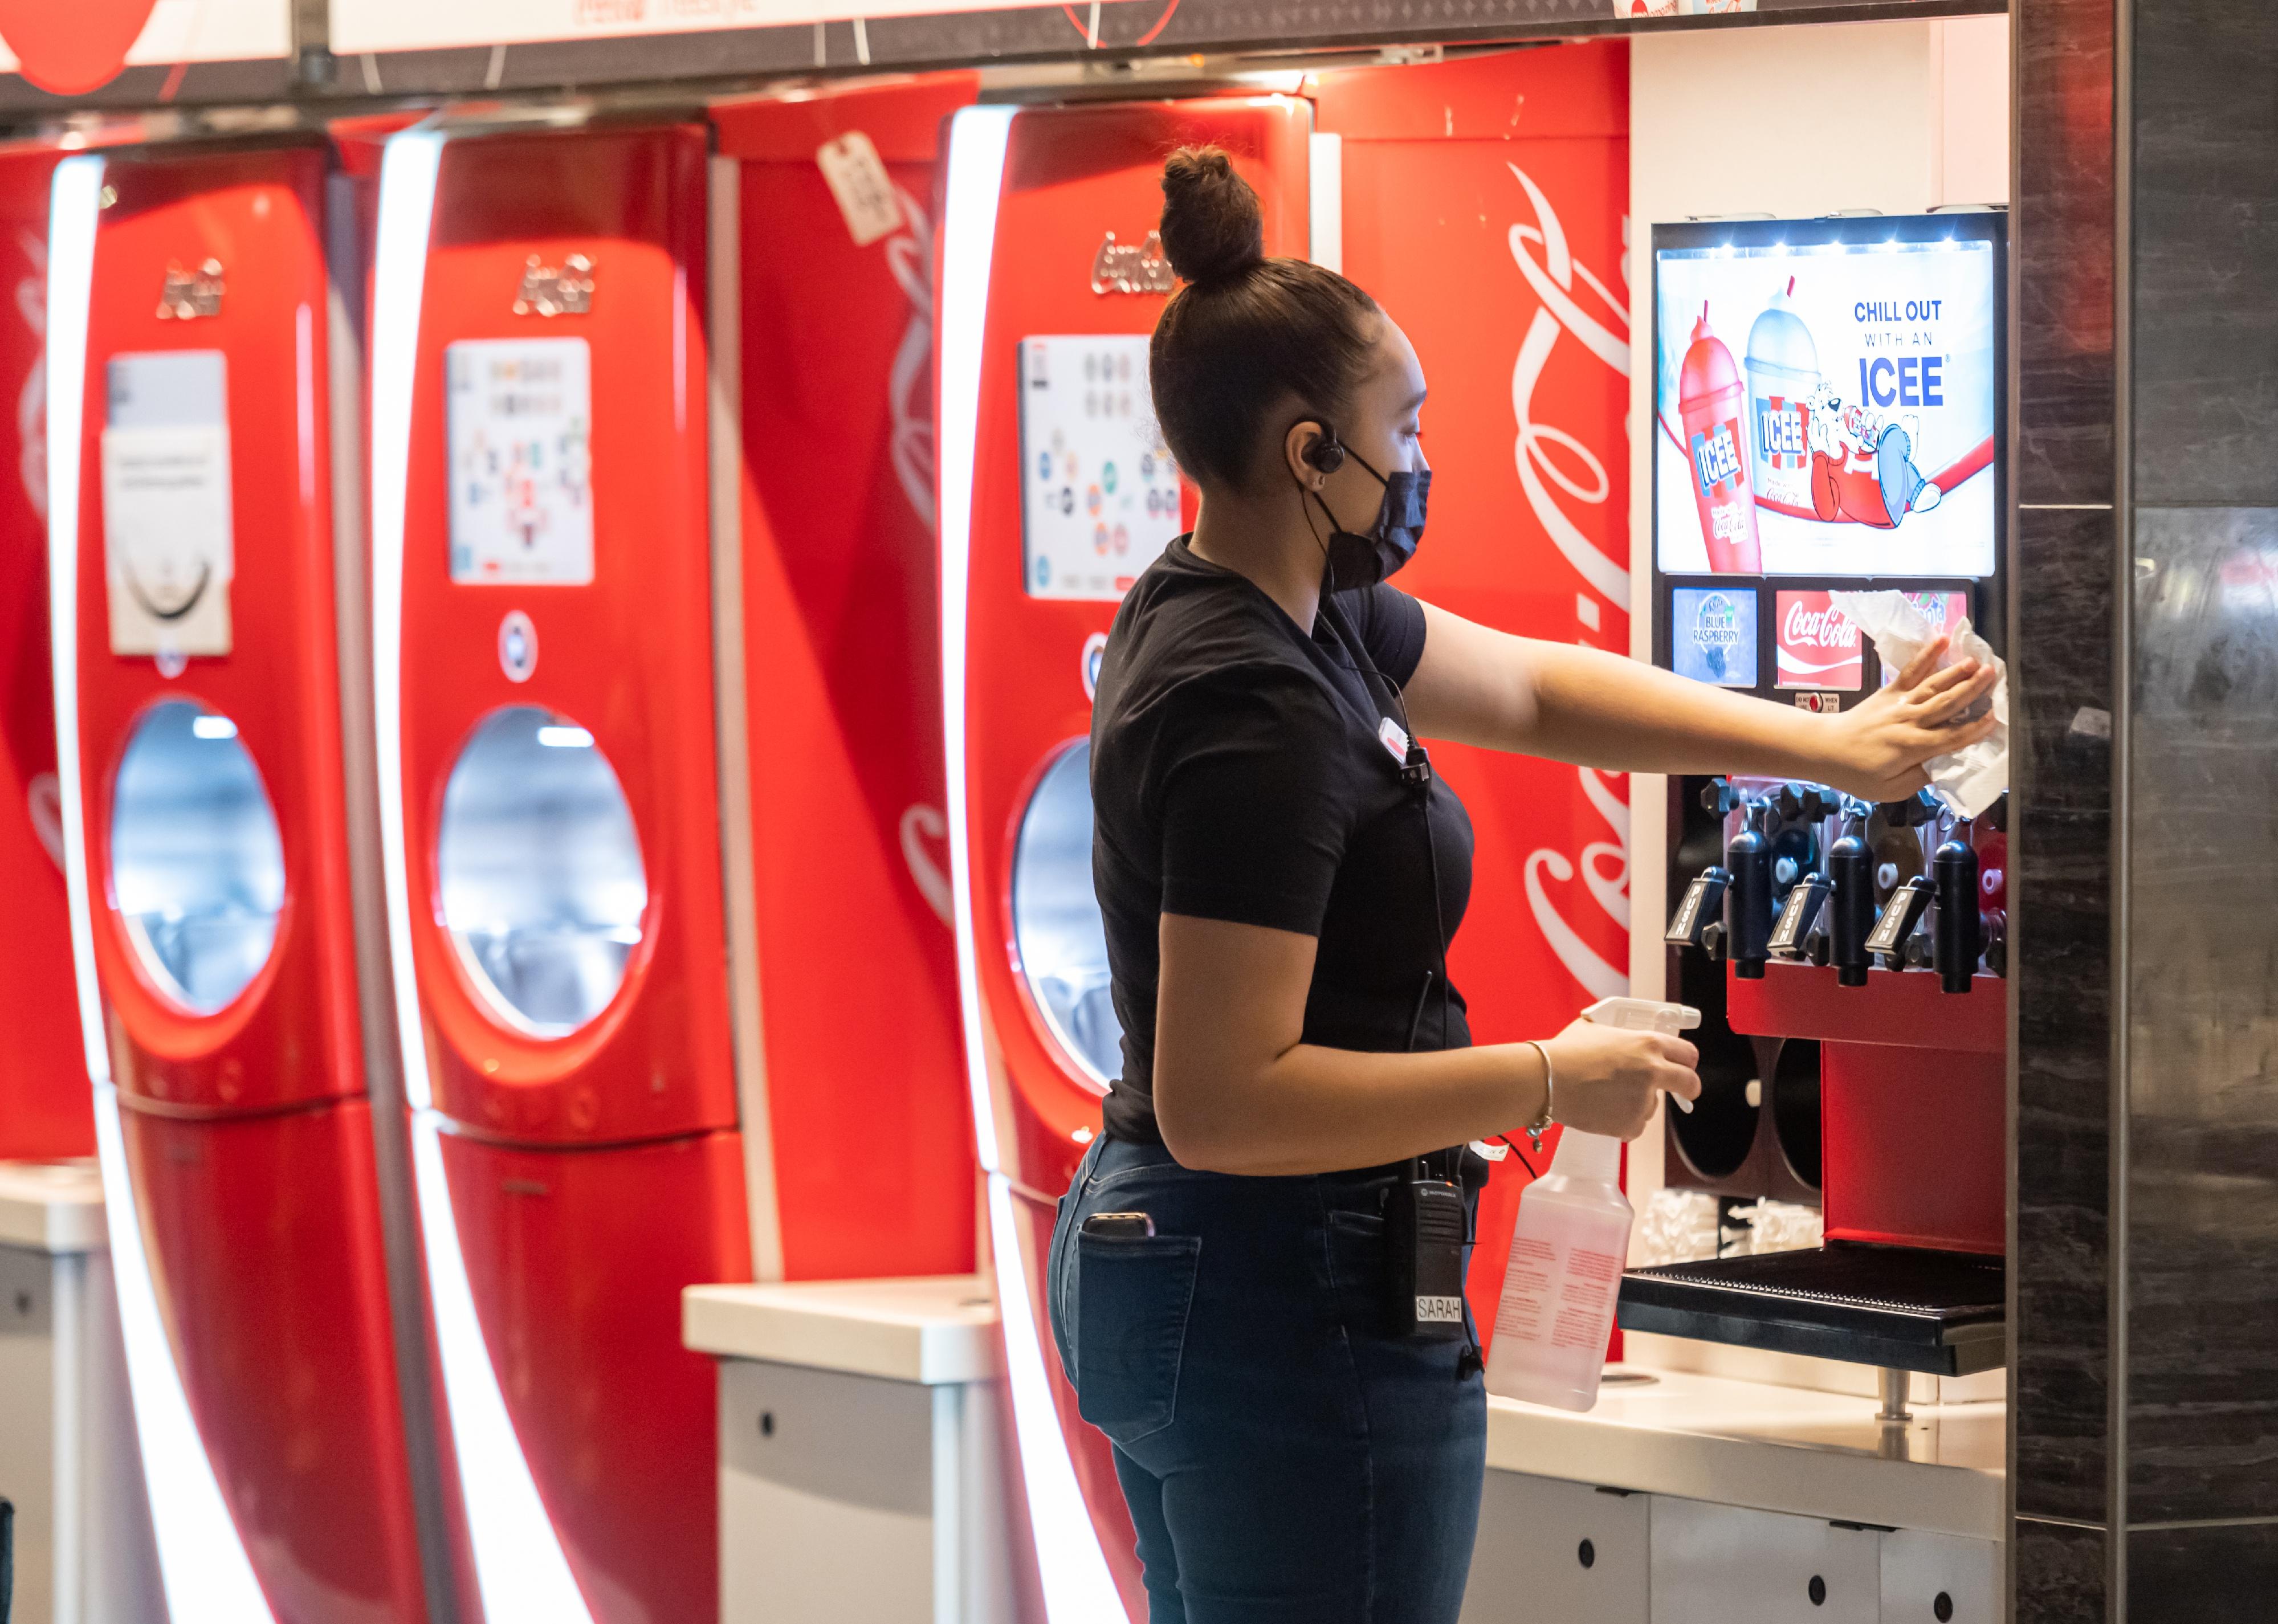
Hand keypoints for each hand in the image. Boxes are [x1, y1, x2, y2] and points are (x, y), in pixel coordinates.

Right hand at [1535, 1018, 1700, 1140]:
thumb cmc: (1565, 1052)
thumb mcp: (1596, 1029)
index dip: (1687, 1061)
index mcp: (1648, 1043)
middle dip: (1688, 1089)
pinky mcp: (1631, 1124)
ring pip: (1653, 1106)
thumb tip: (1623, 1037)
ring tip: (1607, 1096)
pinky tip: (1602, 1110)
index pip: (1687, 1053)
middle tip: (1682, 1092)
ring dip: (1638, 1103)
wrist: (1547, 1080)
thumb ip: (1620, 1035)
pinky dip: (1622, 1122)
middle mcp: (1652, 1071)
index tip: (1684, 1067)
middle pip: (1689, 1083)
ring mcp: (1643, 1100)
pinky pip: (1635, 1126)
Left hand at [1819, 634, 1998, 802]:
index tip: (1995, 717)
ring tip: (1978, 660)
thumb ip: (1919, 779)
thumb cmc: (1856, 774)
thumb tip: (1943, 767)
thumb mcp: (1889, 790)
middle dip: (1972, 690)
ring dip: (1956, 672)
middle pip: (1947, 704)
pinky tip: (1942, 640)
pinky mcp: (1888, 692)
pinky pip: (1910, 671)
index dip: (1975, 728)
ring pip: (1933, 686)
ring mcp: (1899, 703)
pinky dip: (1926, 655)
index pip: (1951, 737)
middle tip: (1994, 675)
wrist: (1823, 749)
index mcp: (1912, 747)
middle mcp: (1909, 721)